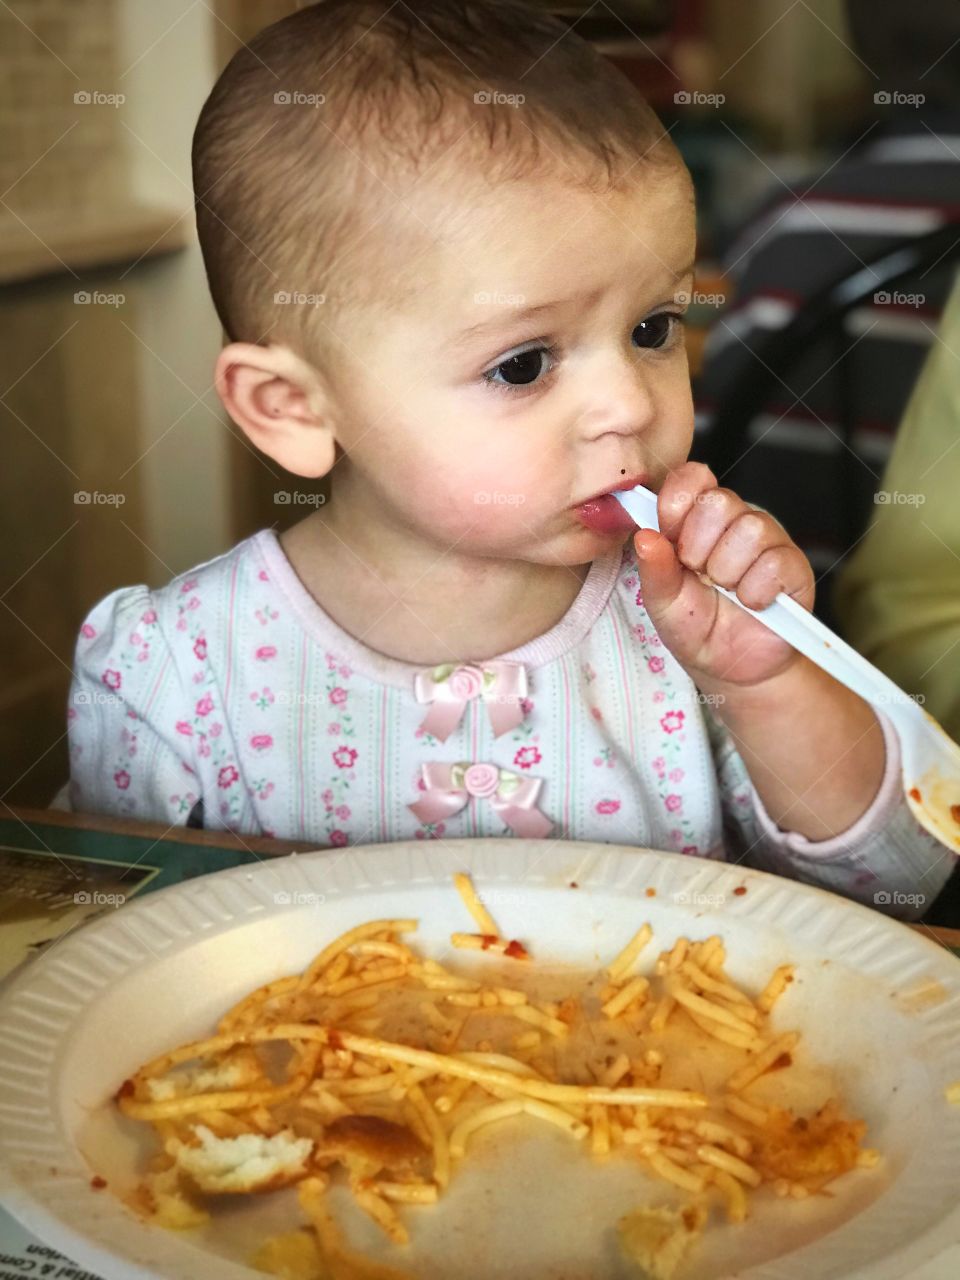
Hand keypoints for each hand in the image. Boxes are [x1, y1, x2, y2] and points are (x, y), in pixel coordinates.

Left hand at [634, 462, 814, 689]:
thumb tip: (645, 537)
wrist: (733, 669)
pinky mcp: (795, 566)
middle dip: (698, 548)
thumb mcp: (662, 603)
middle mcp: (734, 521)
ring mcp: (768, 540)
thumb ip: (654, 570)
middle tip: (700, 576)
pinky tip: (752, 603)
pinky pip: (775, 563)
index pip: (691, 479)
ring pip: (749, 530)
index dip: (677, 504)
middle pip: (717, 502)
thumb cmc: (697, 629)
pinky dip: (755, 592)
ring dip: (728, 573)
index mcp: (697, 520)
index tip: (671, 538)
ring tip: (727, 592)